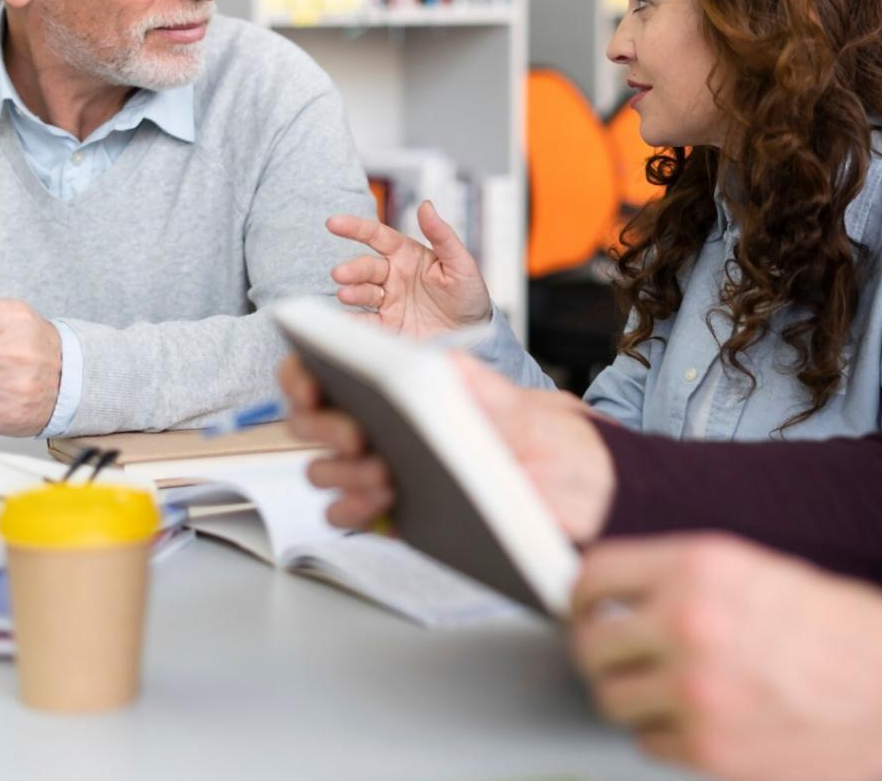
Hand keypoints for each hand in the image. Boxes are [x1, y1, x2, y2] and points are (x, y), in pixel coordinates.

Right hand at [283, 352, 616, 541]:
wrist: (577, 490)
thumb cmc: (540, 435)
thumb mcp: (512, 399)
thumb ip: (469, 381)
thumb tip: (423, 365)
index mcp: (397, 387)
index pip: (326, 373)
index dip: (303, 374)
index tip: (311, 381)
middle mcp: (381, 428)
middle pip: (313, 424)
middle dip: (323, 425)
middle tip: (357, 434)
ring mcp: (382, 472)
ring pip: (325, 472)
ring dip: (340, 471)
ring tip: (381, 471)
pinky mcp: (393, 515)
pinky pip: (351, 515)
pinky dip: (355, 509)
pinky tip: (382, 500)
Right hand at [328, 202, 491, 339]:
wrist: (474, 334)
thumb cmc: (468, 294)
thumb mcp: (461, 263)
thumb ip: (442, 235)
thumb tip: (426, 206)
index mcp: (407, 255)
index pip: (377, 236)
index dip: (355, 228)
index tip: (334, 224)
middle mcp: (393, 276)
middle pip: (366, 267)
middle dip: (352, 269)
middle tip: (341, 274)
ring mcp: (389, 301)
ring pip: (363, 292)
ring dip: (352, 292)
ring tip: (345, 294)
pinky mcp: (388, 326)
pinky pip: (366, 322)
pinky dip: (352, 321)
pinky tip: (344, 319)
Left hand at [571, 534, 881, 780]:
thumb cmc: (847, 630)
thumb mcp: (759, 572)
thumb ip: (685, 582)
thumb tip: (623, 601)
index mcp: (700, 566)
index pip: (596, 576)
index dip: (582, 597)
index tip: (584, 609)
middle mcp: (689, 622)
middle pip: (590, 644)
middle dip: (597, 653)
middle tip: (614, 658)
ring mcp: (695, 690)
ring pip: (611, 700)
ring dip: (629, 697)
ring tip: (661, 692)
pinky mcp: (710, 749)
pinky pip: (648, 743)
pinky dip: (663, 735)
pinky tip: (698, 720)